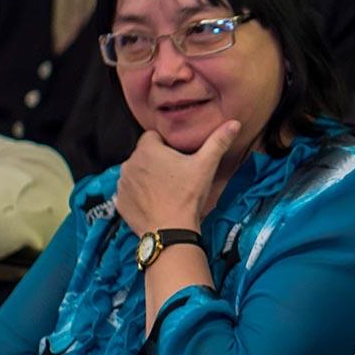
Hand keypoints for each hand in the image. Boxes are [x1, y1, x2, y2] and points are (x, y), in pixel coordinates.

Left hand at [114, 121, 240, 236]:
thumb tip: (234, 123)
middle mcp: (129, 163)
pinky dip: (138, 194)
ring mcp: (122, 183)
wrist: (170, 231)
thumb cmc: (187, 195)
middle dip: (156, 161)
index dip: (166, 145)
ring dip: (145, 177)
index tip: (178, 158)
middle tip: (175, 175)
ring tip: (164, 190)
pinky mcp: (120, 201)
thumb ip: (218, 142)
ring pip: (135, 172)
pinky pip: (129, 191)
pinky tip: (153, 202)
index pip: (153, 136)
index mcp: (147, 149)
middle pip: (144, 155)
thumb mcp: (206, 166)